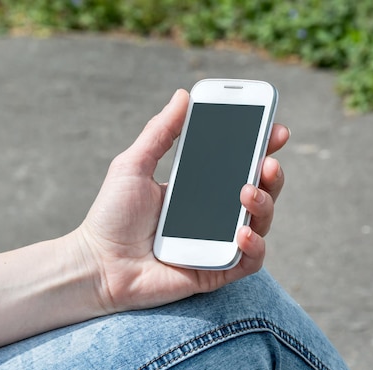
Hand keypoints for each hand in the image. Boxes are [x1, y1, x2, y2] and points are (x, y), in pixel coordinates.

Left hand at [73, 89, 288, 314]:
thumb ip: (160, 131)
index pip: (239, 165)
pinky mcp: (216, 270)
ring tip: (248, 192)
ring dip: (264, 205)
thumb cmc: (111, 216)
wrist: (96, 264)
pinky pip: (250, 260)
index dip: (262, 148)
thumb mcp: (134, 165)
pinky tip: (241, 233)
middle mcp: (214, 214)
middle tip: (267, 163)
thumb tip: (183, 95)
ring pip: (261, 223)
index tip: (276, 130)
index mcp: (199, 188)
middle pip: (260, 192)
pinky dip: (254, 246)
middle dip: (272, 175)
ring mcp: (217, 243)